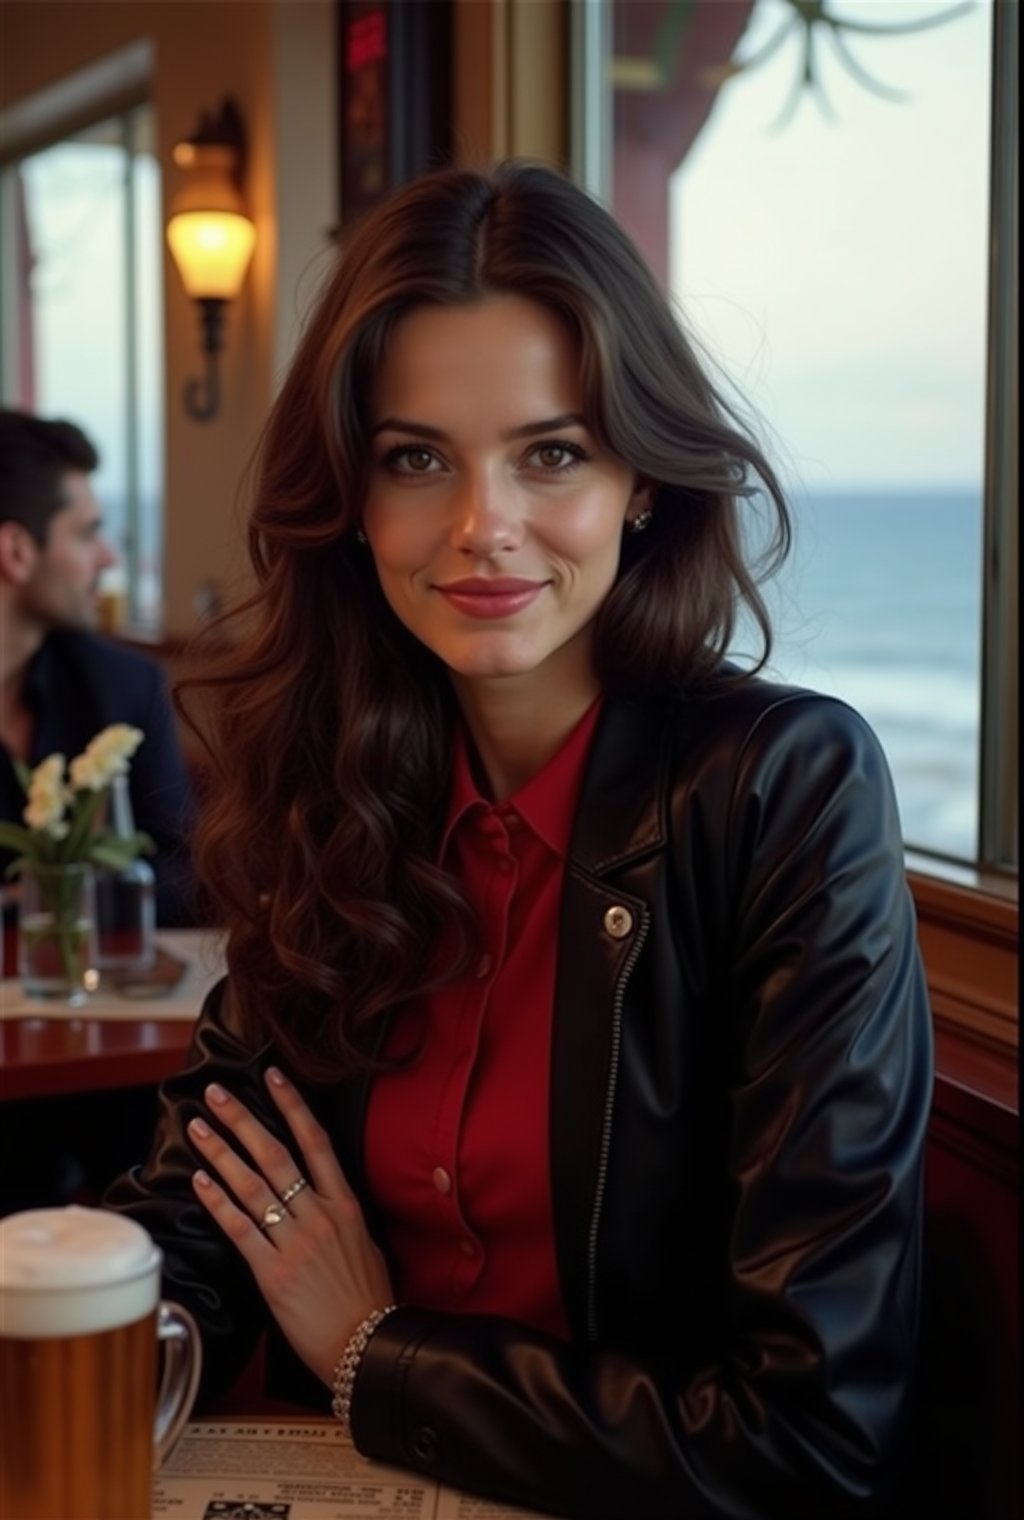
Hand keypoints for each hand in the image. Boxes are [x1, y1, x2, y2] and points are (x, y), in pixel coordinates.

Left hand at [187, 1068, 393, 1387]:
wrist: (366, 1345)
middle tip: (217, 1092)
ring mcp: (295, 1242)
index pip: (316, 1140)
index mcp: (345, 1205)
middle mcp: (319, 1215)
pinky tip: (200, 1180)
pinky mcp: (272, 1272)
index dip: (293, 1104)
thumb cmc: (369, 1299)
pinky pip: (240, 1228)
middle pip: (275, 1154)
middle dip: (242, 1119)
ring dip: (221, 1152)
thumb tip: (321, 1196)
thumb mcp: (366, 1244)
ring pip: (251, 1185)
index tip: (273, 1075)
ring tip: (198, 1127)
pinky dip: (218, 1202)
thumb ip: (340, 1216)